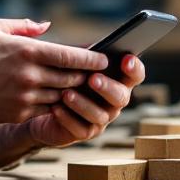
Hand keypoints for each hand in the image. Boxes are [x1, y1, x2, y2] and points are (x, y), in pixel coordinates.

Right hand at [0, 18, 107, 124]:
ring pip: (61, 96)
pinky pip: (45, 110)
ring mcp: (24, 97)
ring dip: (73, 93)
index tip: (105, 59)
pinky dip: (55, 105)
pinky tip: (60, 100)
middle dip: (86, 77)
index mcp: (28, 51)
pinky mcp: (18, 114)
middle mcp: (30, 75)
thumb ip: (25, 26)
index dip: (92, 59)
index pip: (71, 56)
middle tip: (99, 75)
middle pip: (72, 78)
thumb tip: (48, 27)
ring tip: (84, 88)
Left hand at [25, 54, 144, 146]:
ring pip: (100, 115)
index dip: (134, 68)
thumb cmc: (64, 76)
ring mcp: (102, 119)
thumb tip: (89, 46)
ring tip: (66, 93)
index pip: (135, 74)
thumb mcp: (74, 62)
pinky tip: (56, 108)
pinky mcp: (85, 132)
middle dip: (108, 87)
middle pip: (121, 97)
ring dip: (83, 104)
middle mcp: (114, 101)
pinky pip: (81, 129)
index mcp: (117, 80)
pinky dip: (68, 118)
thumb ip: (84, 54)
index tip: (126, 59)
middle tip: (93, 79)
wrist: (44, 104)